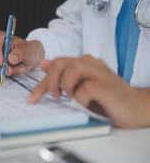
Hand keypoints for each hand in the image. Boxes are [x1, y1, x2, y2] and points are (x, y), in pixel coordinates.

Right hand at [0, 30, 44, 75]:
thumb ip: (20, 53)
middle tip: (9, 71)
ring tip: (14, 69)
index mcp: (2, 37)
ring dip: (2, 70)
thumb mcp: (28, 51)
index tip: (1, 63)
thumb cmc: (28, 51)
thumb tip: (11, 58)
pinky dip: (2, 73)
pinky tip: (10, 71)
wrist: (30, 58)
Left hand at [27, 55, 149, 127]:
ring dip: (65, 86)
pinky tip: (83, 103)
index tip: (32, 99)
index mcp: (82, 63)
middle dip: (50, 82)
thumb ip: (62, 75)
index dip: (41, 83)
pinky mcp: (107, 86)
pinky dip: (80, 97)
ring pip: (73, 68)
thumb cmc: (105, 98)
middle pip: (60, 63)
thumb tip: (44, 63)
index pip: (54, 66)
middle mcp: (90, 64)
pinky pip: (87, 87)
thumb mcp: (79, 87)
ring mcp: (99, 73)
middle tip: (55, 97)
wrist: (135, 106)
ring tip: (68, 98)